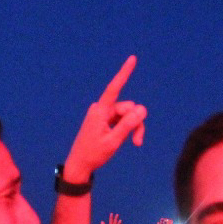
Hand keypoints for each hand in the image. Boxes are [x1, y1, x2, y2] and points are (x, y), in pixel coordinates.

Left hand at [60, 56, 145, 179]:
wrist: (80, 164)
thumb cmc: (94, 154)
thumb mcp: (114, 141)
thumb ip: (128, 125)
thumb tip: (142, 110)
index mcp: (100, 111)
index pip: (114, 88)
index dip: (124, 73)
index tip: (132, 59)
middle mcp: (101, 109)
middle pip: (128, 108)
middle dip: (136, 122)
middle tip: (138, 142)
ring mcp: (103, 114)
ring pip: (127, 115)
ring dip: (134, 127)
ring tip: (135, 143)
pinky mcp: (105, 120)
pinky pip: (122, 119)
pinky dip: (127, 128)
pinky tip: (128, 140)